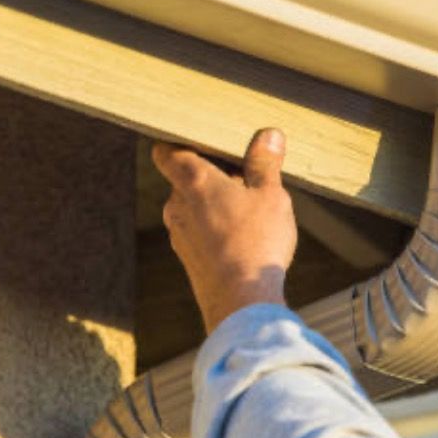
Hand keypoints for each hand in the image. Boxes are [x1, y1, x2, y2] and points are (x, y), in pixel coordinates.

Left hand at [152, 128, 296, 332]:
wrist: (241, 302)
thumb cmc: (256, 242)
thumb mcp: (271, 195)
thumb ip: (265, 163)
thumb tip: (269, 135)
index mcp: (193, 180)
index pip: (166, 151)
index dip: (180, 143)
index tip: (203, 142)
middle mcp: (177, 205)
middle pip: (185, 179)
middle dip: (211, 175)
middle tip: (244, 176)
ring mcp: (179, 233)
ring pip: (193, 207)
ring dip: (215, 204)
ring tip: (249, 210)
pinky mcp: (188, 258)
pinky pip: (198, 232)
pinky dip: (215, 229)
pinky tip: (243, 238)